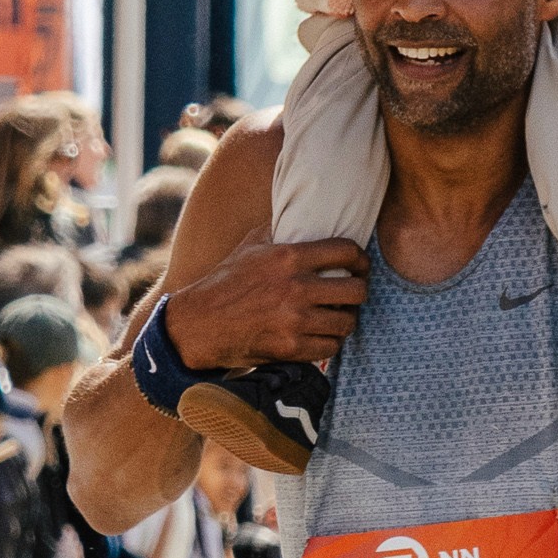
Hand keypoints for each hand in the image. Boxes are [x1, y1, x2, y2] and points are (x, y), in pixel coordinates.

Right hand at [163, 237, 369, 371]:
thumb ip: (280, 228)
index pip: (346, 251)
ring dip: (346, 319)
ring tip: (338, 315)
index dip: (361, 258)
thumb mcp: (250, 245)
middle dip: (358, 291)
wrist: (197, 324)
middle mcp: (295, 288)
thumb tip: (302, 210)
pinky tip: (322, 334)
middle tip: (352, 293)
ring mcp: (294, 320)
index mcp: (288, 257)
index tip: (359, 265)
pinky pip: (330, 347)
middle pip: (356, 290)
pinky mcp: (289, 348)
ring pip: (347, 322)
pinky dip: (330, 342)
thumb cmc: (225, 281)